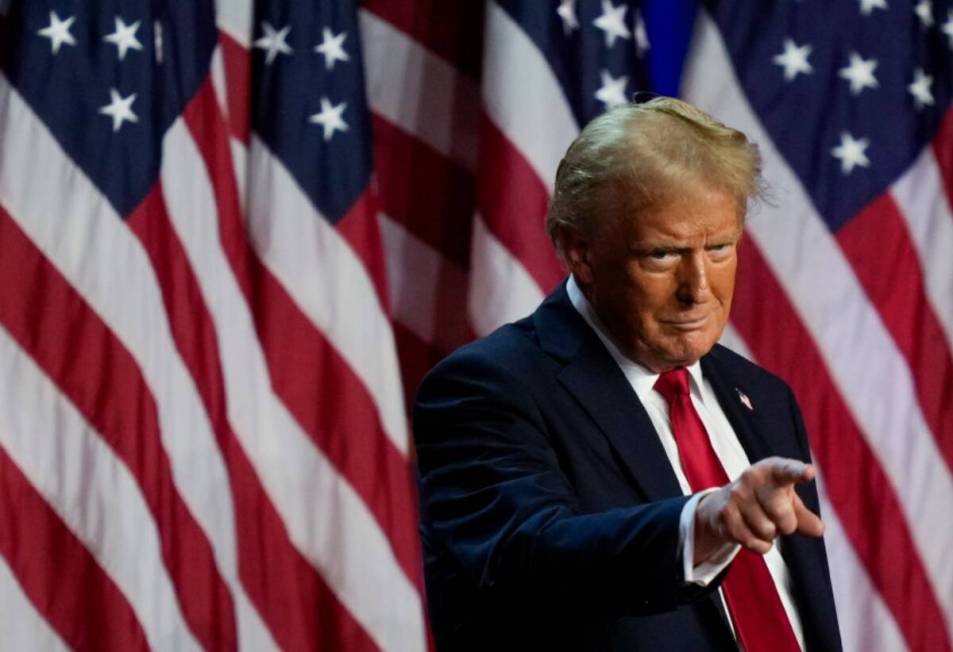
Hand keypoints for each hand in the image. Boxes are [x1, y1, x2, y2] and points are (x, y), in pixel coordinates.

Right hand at [694, 457, 823, 563]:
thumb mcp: (788, 502)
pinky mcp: (726, 515)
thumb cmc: (766, 500)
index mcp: (772, 470)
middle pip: (783, 515)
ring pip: (768, 532)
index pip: (787, 471)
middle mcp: (752, 477)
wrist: (723, 504)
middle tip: (776, 517)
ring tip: (759, 520)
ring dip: (770, 534)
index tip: (809, 472)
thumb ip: (805, 516)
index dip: (798, 472)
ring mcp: (736, 495)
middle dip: (786, 525)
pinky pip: (757, 544)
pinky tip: (751, 532)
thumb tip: (818, 530)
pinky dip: (761, 545)